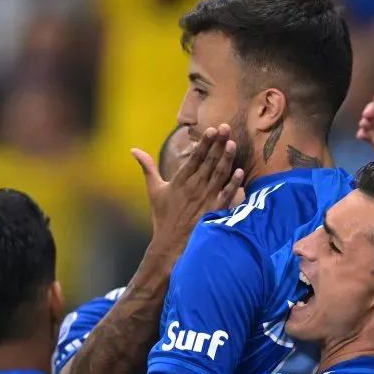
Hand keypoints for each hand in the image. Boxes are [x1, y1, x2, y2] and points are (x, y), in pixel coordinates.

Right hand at [135, 125, 243, 254]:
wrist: (170, 245)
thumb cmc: (163, 217)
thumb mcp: (154, 190)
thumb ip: (147, 168)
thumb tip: (133, 150)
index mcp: (180, 181)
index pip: (195, 158)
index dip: (204, 143)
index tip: (213, 129)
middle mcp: (193, 188)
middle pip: (208, 162)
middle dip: (218, 144)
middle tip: (227, 128)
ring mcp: (205, 199)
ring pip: (219, 175)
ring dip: (227, 159)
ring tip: (233, 144)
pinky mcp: (214, 211)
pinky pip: (226, 195)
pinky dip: (233, 184)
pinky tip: (239, 172)